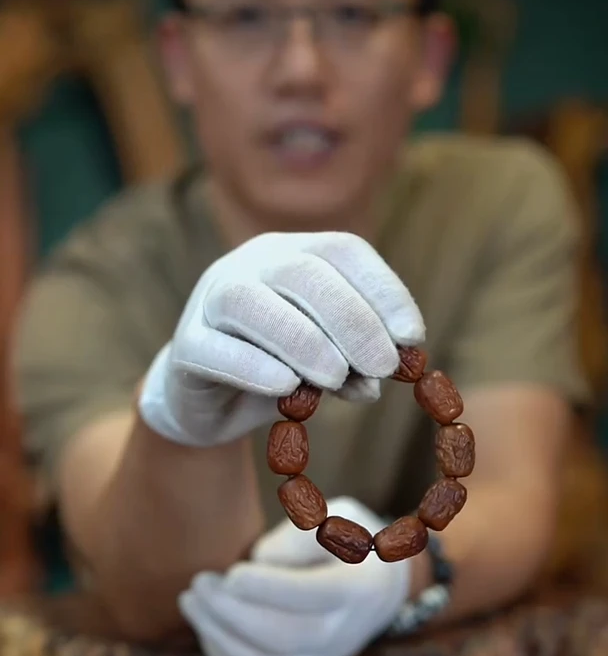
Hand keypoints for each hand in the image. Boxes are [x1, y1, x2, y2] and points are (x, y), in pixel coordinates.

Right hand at [138, 231, 423, 446]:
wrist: (209, 403)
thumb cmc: (278, 372)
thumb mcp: (327, 368)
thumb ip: (353, 366)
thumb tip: (379, 381)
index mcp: (293, 254)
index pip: (343, 251)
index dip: (383, 290)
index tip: (412, 337)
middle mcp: (250, 264)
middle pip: (303, 274)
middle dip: (351, 320)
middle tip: (383, 366)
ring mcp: (210, 300)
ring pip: (252, 303)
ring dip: (303, 340)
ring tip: (337, 378)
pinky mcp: (186, 346)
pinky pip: (215, 349)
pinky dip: (254, 367)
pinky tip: (286, 388)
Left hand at [178, 498, 410, 655]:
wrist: (375, 587)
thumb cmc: (347, 541)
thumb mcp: (338, 517)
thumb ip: (302, 535)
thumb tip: (261, 562)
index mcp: (359, 588)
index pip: (315, 597)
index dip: (269, 589)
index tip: (232, 573)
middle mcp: (344, 633)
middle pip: (285, 638)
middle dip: (232, 613)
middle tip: (198, 584)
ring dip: (219, 636)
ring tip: (191, 601)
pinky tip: (207, 628)